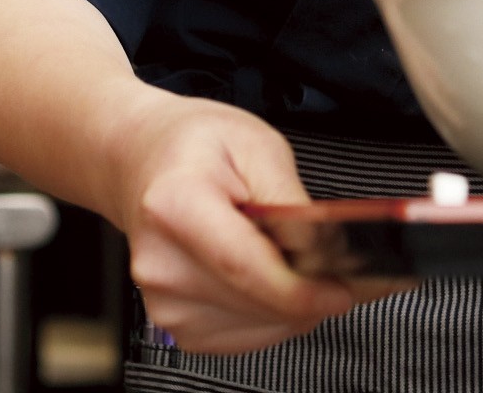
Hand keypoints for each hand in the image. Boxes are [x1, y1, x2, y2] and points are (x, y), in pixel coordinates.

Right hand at [99, 92, 365, 354]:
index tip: (342, 290)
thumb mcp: (257, 145)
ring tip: (292, 260)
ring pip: (257, 326)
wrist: (141, 160)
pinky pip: (243, 336)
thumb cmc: (195, 146)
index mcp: (176, 205)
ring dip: (290, 305)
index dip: (301, 289)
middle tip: (336, 266)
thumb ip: (292, 200)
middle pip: (255, 303)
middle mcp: (162, 262)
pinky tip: (268, 280)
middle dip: (308, 292)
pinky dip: (269, 315)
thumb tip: (325, 252)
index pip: (245, 268)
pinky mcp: (174, 324)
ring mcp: (163, 299)